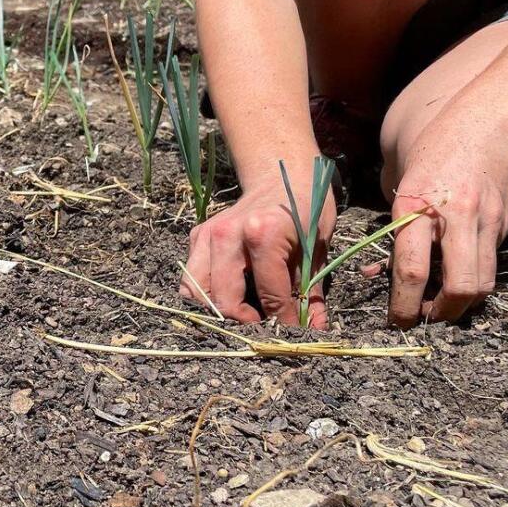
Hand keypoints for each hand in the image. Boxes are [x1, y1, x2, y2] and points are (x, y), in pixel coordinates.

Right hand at [179, 170, 336, 327]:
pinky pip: (191, 277)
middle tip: (264, 327)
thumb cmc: (305, 209)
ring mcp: (209, 234)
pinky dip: (205, 293)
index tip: (292, 333)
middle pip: (223, 300)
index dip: (283, 322)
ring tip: (242, 313)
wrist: (281, 173)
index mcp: (264, 234)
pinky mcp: (198, 236)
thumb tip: (314, 330)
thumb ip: (311, 293)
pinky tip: (229, 293)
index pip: (269, 295)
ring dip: (217, 310)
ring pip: (196, 292)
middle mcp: (229, 234)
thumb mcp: (316, 249)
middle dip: (244, 322)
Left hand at [384, 106, 507, 326]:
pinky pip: (490, 265)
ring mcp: (484, 222)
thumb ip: (391, 229)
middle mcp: (454, 218)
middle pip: (459, 288)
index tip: (397, 321)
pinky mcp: (503, 225)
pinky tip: (458, 274)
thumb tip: (376, 275)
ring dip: (462, 304)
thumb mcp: (399, 182)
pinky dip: (475, 278)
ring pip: (483, 284)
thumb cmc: (431, 152)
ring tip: (442, 304)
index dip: (404, 306)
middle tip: (425, 318)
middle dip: (441, 314)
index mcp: (415, 207)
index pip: (411, 270)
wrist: (485, 124)